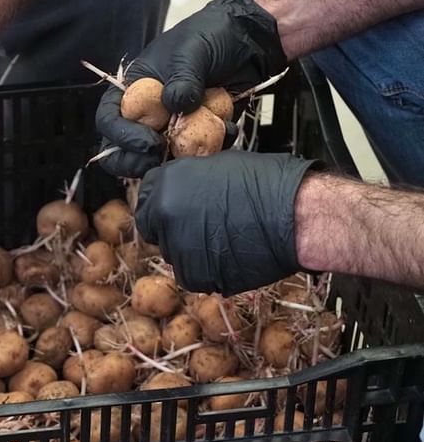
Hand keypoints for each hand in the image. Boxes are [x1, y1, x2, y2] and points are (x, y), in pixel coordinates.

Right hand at [95, 0, 286, 177]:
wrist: (247, 40)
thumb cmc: (210, 36)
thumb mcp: (192, 51)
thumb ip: (182, 78)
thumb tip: (175, 106)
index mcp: (133, 89)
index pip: (109, 119)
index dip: (121, 136)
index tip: (147, 143)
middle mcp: (147, 112)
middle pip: (124, 149)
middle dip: (137, 160)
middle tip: (159, 158)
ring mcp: (171, 127)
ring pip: (158, 159)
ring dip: (175, 161)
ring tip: (197, 148)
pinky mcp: (197, 135)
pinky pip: (195, 155)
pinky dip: (211, 150)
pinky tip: (227, 129)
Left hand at [135, 150, 317, 295]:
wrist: (296, 216)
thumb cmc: (270, 186)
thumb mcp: (220, 165)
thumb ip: (191, 179)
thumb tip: (184, 186)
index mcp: (167, 184)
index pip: (146, 198)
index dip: (162, 204)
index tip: (174, 208)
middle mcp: (165, 216)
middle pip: (155, 228)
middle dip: (172, 228)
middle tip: (200, 227)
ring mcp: (178, 248)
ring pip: (175, 254)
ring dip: (191, 250)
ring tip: (224, 240)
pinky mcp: (195, 276)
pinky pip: (193, 275)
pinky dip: (207, 270)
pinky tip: (230, 256)